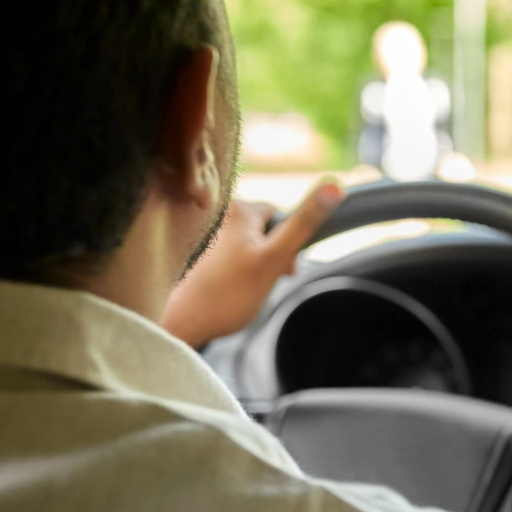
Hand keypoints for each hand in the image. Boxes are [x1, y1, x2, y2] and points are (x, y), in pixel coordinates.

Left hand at [162, 181, 343, 346]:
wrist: (177, 325)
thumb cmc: (226, 295)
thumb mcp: (275, 257)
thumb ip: (304, 222)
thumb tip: (334, 186)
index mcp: (236, 207)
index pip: (274, 214)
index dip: (282, 244)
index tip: (279, 269)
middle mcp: (211, 212)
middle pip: (254, 228)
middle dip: (261, 254)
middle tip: (256, 282)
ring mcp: (195, 232)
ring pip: (235, 243)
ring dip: (242, 264)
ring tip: (233, 289)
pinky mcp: (184, 251)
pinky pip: (215, 254)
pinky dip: (220, 270)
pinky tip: (215, 290)